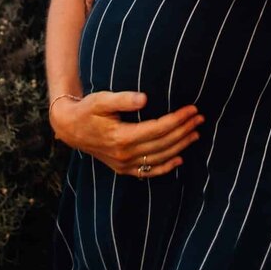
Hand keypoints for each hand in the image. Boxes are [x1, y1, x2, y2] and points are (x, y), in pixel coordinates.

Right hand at [50, 90, 202, 176]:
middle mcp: (124, 155)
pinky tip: (179, 159)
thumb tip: (145, 98)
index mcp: (121, 137)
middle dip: (184, 130)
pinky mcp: (122, 168)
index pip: (158, 129)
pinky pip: (148, 171)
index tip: (192, 109)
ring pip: (159, 157)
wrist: (70, 128)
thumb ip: (123, 99)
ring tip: (196, 133)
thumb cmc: (87, 109)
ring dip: (180, 146)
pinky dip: (165, 167)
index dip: (177, 119)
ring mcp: (124, 164)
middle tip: (200, 118)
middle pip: (162, 143)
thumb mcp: (101, 99)